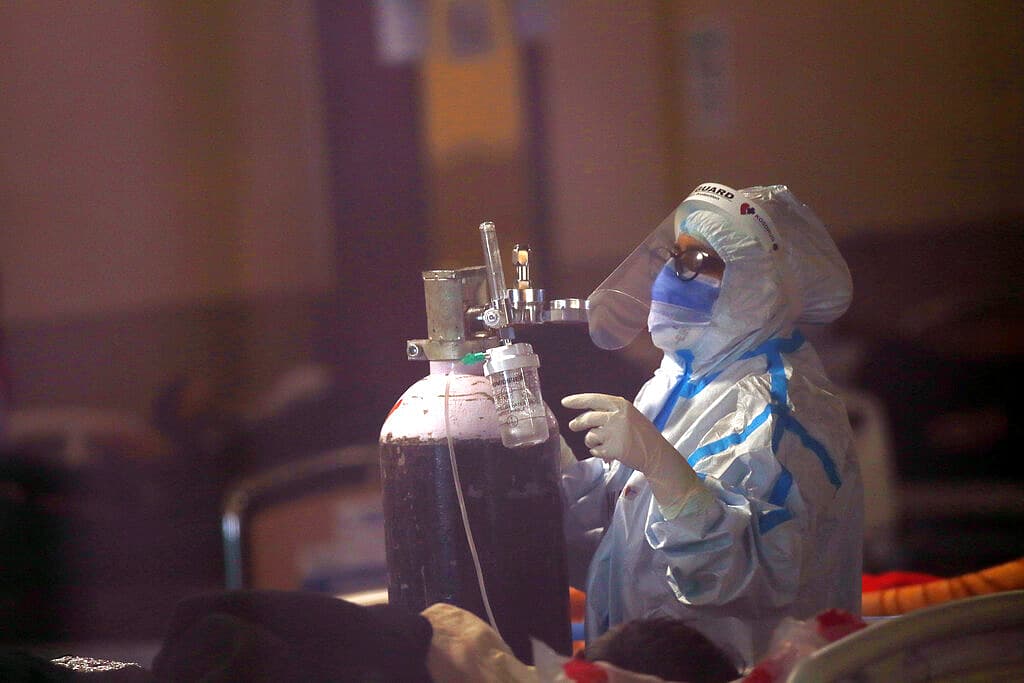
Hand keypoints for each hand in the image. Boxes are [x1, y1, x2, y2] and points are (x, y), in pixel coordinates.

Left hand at [561, 393, 708, 518]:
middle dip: (578, 423)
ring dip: (592, 441)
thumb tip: (584, 415)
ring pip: (590, 436)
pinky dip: (599, 453)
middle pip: (588, 418)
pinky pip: (595, 450)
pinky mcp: (614, 449)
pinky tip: (609, 452)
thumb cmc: (641, 433)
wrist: (656, 453)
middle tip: (573, 426)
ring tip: (603, 443)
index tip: (565, 402)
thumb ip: (610, 412)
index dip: (577, 400)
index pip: (594, 399)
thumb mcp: (629, 415)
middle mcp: (617, 417)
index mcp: (621, 405)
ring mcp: (615, 433)